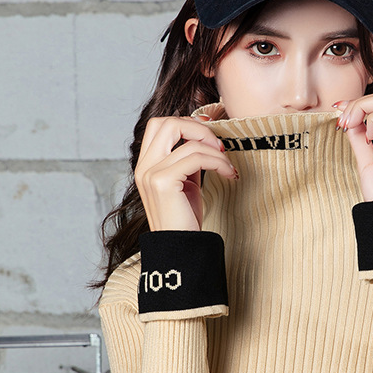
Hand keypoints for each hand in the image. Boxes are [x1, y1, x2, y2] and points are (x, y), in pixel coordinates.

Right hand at [135, 114, 236, 230]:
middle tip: (220, 147)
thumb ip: (187, 160)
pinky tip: (229, 174)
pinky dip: (218, 162)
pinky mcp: (163, 183)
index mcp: (145, 165)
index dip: (188, 124)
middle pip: (168, 123)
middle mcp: (143, 167)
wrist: (180, 249)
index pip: (160, 125)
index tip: (211, 139)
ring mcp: (150, 174)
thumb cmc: (184, 220)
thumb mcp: (186, 183)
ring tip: (228, 167)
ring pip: (188, 141)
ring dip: (216, 151)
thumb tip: (205, 137)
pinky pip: (196, 157)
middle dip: (199, 130)